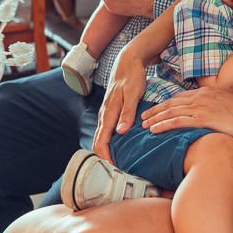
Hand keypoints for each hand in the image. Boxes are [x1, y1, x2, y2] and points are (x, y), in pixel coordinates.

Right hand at [92, 47, 151, 161]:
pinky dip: (110, 141)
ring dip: (107, 150)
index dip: (105, 156)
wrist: (128, 61)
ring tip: (118, 163)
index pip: (101, 140)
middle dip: (104, 157)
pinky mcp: (111, 111)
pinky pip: (106, 130)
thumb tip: (121, 132)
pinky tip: (119, 147)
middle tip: (116, 172)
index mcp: (109, 112)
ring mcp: (107, 112)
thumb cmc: (132, 76)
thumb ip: (128, 112)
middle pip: (99, 141)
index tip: (113, 169)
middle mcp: (105, 114)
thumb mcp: (133, 93)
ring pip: (102, 136)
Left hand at [140, 87, 232, 144]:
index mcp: (207, 92)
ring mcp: (202, 106)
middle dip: (155, 110)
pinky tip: (153, 130)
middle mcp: (202, 96)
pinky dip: (163, 125)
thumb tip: (207, 119)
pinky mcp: (204, 118)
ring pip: (171, 111)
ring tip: (143, 125)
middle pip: (172, 103)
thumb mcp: (228, 108)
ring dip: (155, 118)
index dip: (166, 104)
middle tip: (142, 117)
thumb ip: (214, 110)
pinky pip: (177, 121)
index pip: (180, 97)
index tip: (156, 110)